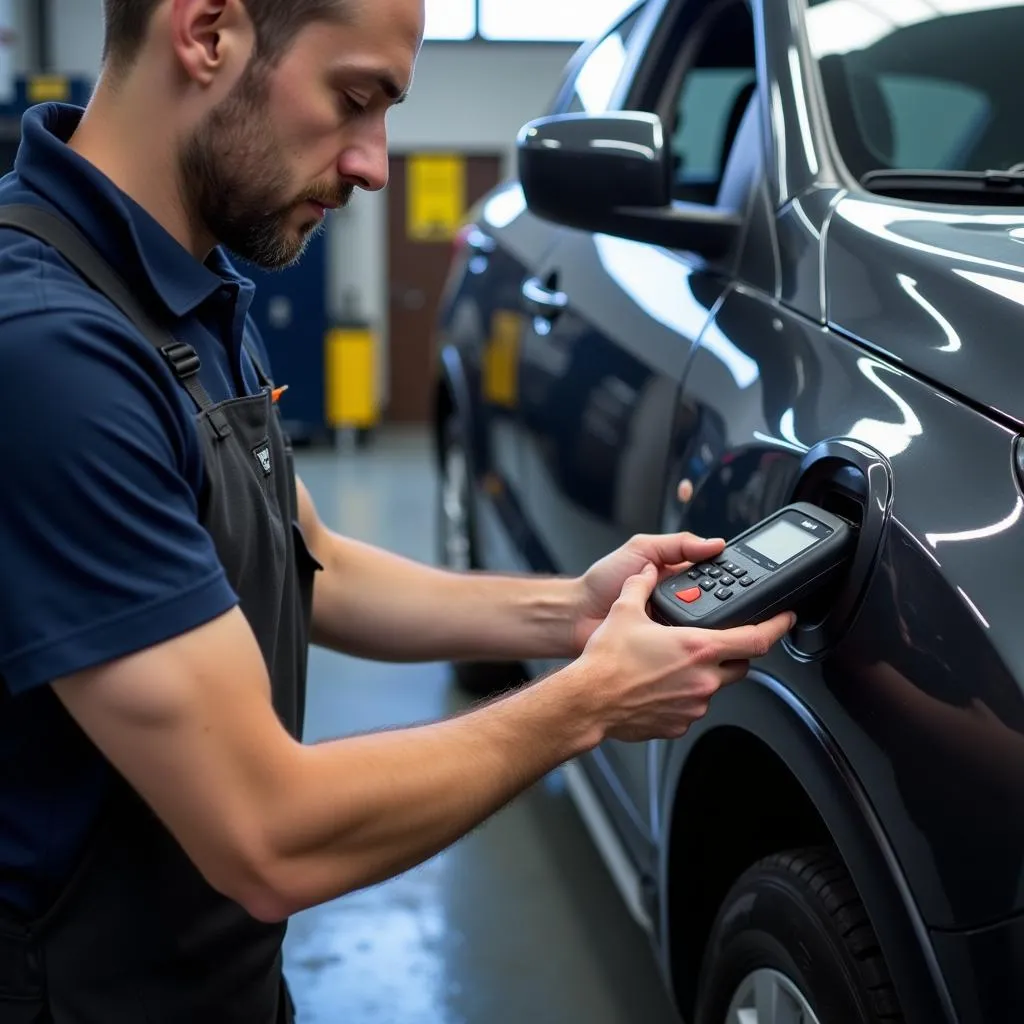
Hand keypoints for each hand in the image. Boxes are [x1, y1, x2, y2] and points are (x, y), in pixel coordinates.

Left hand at [572, 530, 726, 654]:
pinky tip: (688, 639)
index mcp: (676, 574)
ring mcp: (673, 625)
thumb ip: (677, 543)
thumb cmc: (602, 581)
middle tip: (708, 598)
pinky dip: (688, 642)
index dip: (727, 574)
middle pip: (713, 601)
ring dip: (702, 622)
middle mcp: (679, 601)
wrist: (577, 615)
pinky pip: (686, 645)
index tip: (740, 577)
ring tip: (694, 616)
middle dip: (716, 600)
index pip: (713, 573)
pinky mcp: (666, 648)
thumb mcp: (641, 549)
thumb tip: (714, 543)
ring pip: (704, 625)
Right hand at [576, 563, 794, 741]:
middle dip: (734, 652)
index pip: (757, 638)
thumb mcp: (624, 611)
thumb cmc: (606, 662)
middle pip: (741, 664)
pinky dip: (683, 694)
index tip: (785, 619)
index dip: (777, 627)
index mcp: (698, 647)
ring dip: (704, 674)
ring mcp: (694, 704)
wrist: (588, 701)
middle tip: (716, 641)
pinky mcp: (679, 723)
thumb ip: (640, 586)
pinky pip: (692, 706)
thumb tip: (645, 573)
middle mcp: (703, 678)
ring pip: (714, 686)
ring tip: (673, 664)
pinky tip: (659, 685)